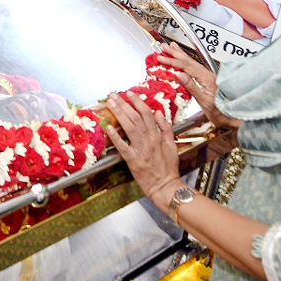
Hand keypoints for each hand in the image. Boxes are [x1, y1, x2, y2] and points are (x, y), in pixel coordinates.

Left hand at [104, 92, 183, 208]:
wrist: (165, 186)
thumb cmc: (168, 167)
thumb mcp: (172, 145)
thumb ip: (166, 128)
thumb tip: (158, 112)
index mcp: (157, 135)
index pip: (147, 113)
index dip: (137, 102)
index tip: (129, 93)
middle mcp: (148, 140)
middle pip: (135, 117)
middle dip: (124, 104)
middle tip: (114, 95)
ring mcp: (140, 149)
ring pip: (129, 127)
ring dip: (119, 114)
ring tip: (110, 104)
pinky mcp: (133, 160)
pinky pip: (123, 146)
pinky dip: (116, 137)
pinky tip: (108, 127)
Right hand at [156, 42, 240, 131]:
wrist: (233, 116)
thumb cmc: (220, 113)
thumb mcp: (204, 102)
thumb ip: (192, 87)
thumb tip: (180, 75)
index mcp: (207, 79)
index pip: (186, 67)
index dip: (173, 61)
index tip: (162, 58)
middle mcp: (208, 75)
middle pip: (189, 61)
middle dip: (175, 53)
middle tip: (164, 47)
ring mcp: (208, 77)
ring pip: (192, 62)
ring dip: (180, 55)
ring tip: (172, 47)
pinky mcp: (207, 80)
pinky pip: (194, 67)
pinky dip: (186, 61)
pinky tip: (183, 60)